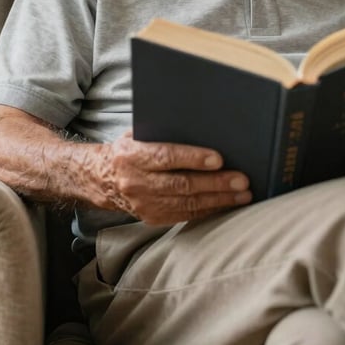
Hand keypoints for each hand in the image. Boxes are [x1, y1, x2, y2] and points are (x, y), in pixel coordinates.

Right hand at [96, 131, 251, 224]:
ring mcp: (144, 204)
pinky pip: (185, 215)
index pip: (166, 157)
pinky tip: (226, 204)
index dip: (193, 158)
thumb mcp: (138, 133)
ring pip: (187, 204)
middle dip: (215, 183)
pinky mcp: (152, 218)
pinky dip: (208, 210)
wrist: (102, 178)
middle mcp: (136, 182)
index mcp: (132, 155)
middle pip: (181, 184)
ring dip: (218, 200)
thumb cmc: (130, 149)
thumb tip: (203, 126)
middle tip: (242, 180)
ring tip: (242, 195)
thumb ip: (163, 132)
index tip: (219, 159)